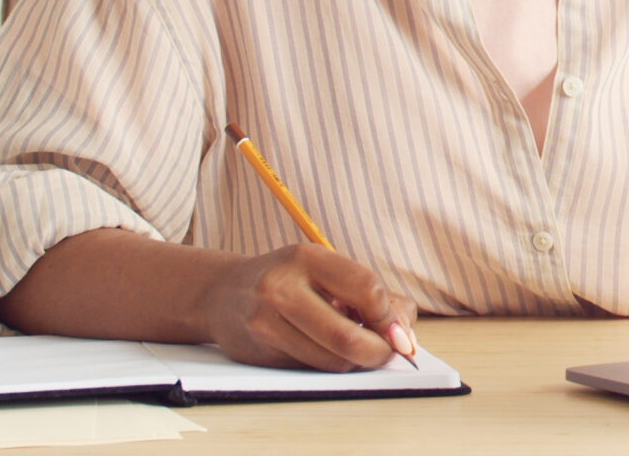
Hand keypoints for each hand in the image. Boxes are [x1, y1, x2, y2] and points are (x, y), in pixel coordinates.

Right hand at [194, 243, 419, 371]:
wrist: (223, 294)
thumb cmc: (291, 280)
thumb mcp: (328, 271)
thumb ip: (374, 297)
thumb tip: (405, 337)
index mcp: (308, 258)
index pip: (367, 289)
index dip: (390, 318)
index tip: (399, 332)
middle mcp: (282, 288)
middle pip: (348, 337)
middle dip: (378, 353)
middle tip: (387, 354)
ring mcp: (266, 322)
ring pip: (332, 361)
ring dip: (354, 362)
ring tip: (353, 347)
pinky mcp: (259, 353)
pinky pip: (311, 370)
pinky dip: (330, 365)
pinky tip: (324, 349)